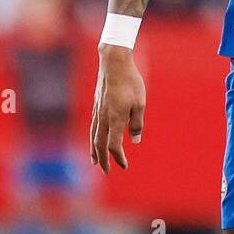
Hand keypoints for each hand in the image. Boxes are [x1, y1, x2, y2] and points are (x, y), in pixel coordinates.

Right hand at [91, 45, 146, 172]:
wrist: (113, 62)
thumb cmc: (130, 82)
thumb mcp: (140, 103)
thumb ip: (137, 124)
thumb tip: (135, 141)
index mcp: (116, 119)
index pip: (114, 145)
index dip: (118, 157)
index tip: (124, 165)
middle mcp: (104, 118)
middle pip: (100, 144)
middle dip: (103, 159)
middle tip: (107, 171)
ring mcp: (98, 111)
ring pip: (93, 136)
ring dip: (94, 151)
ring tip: (95, 162)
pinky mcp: (96, 105)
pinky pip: (92, 127)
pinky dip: (92, 138)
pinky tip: (94, 140)